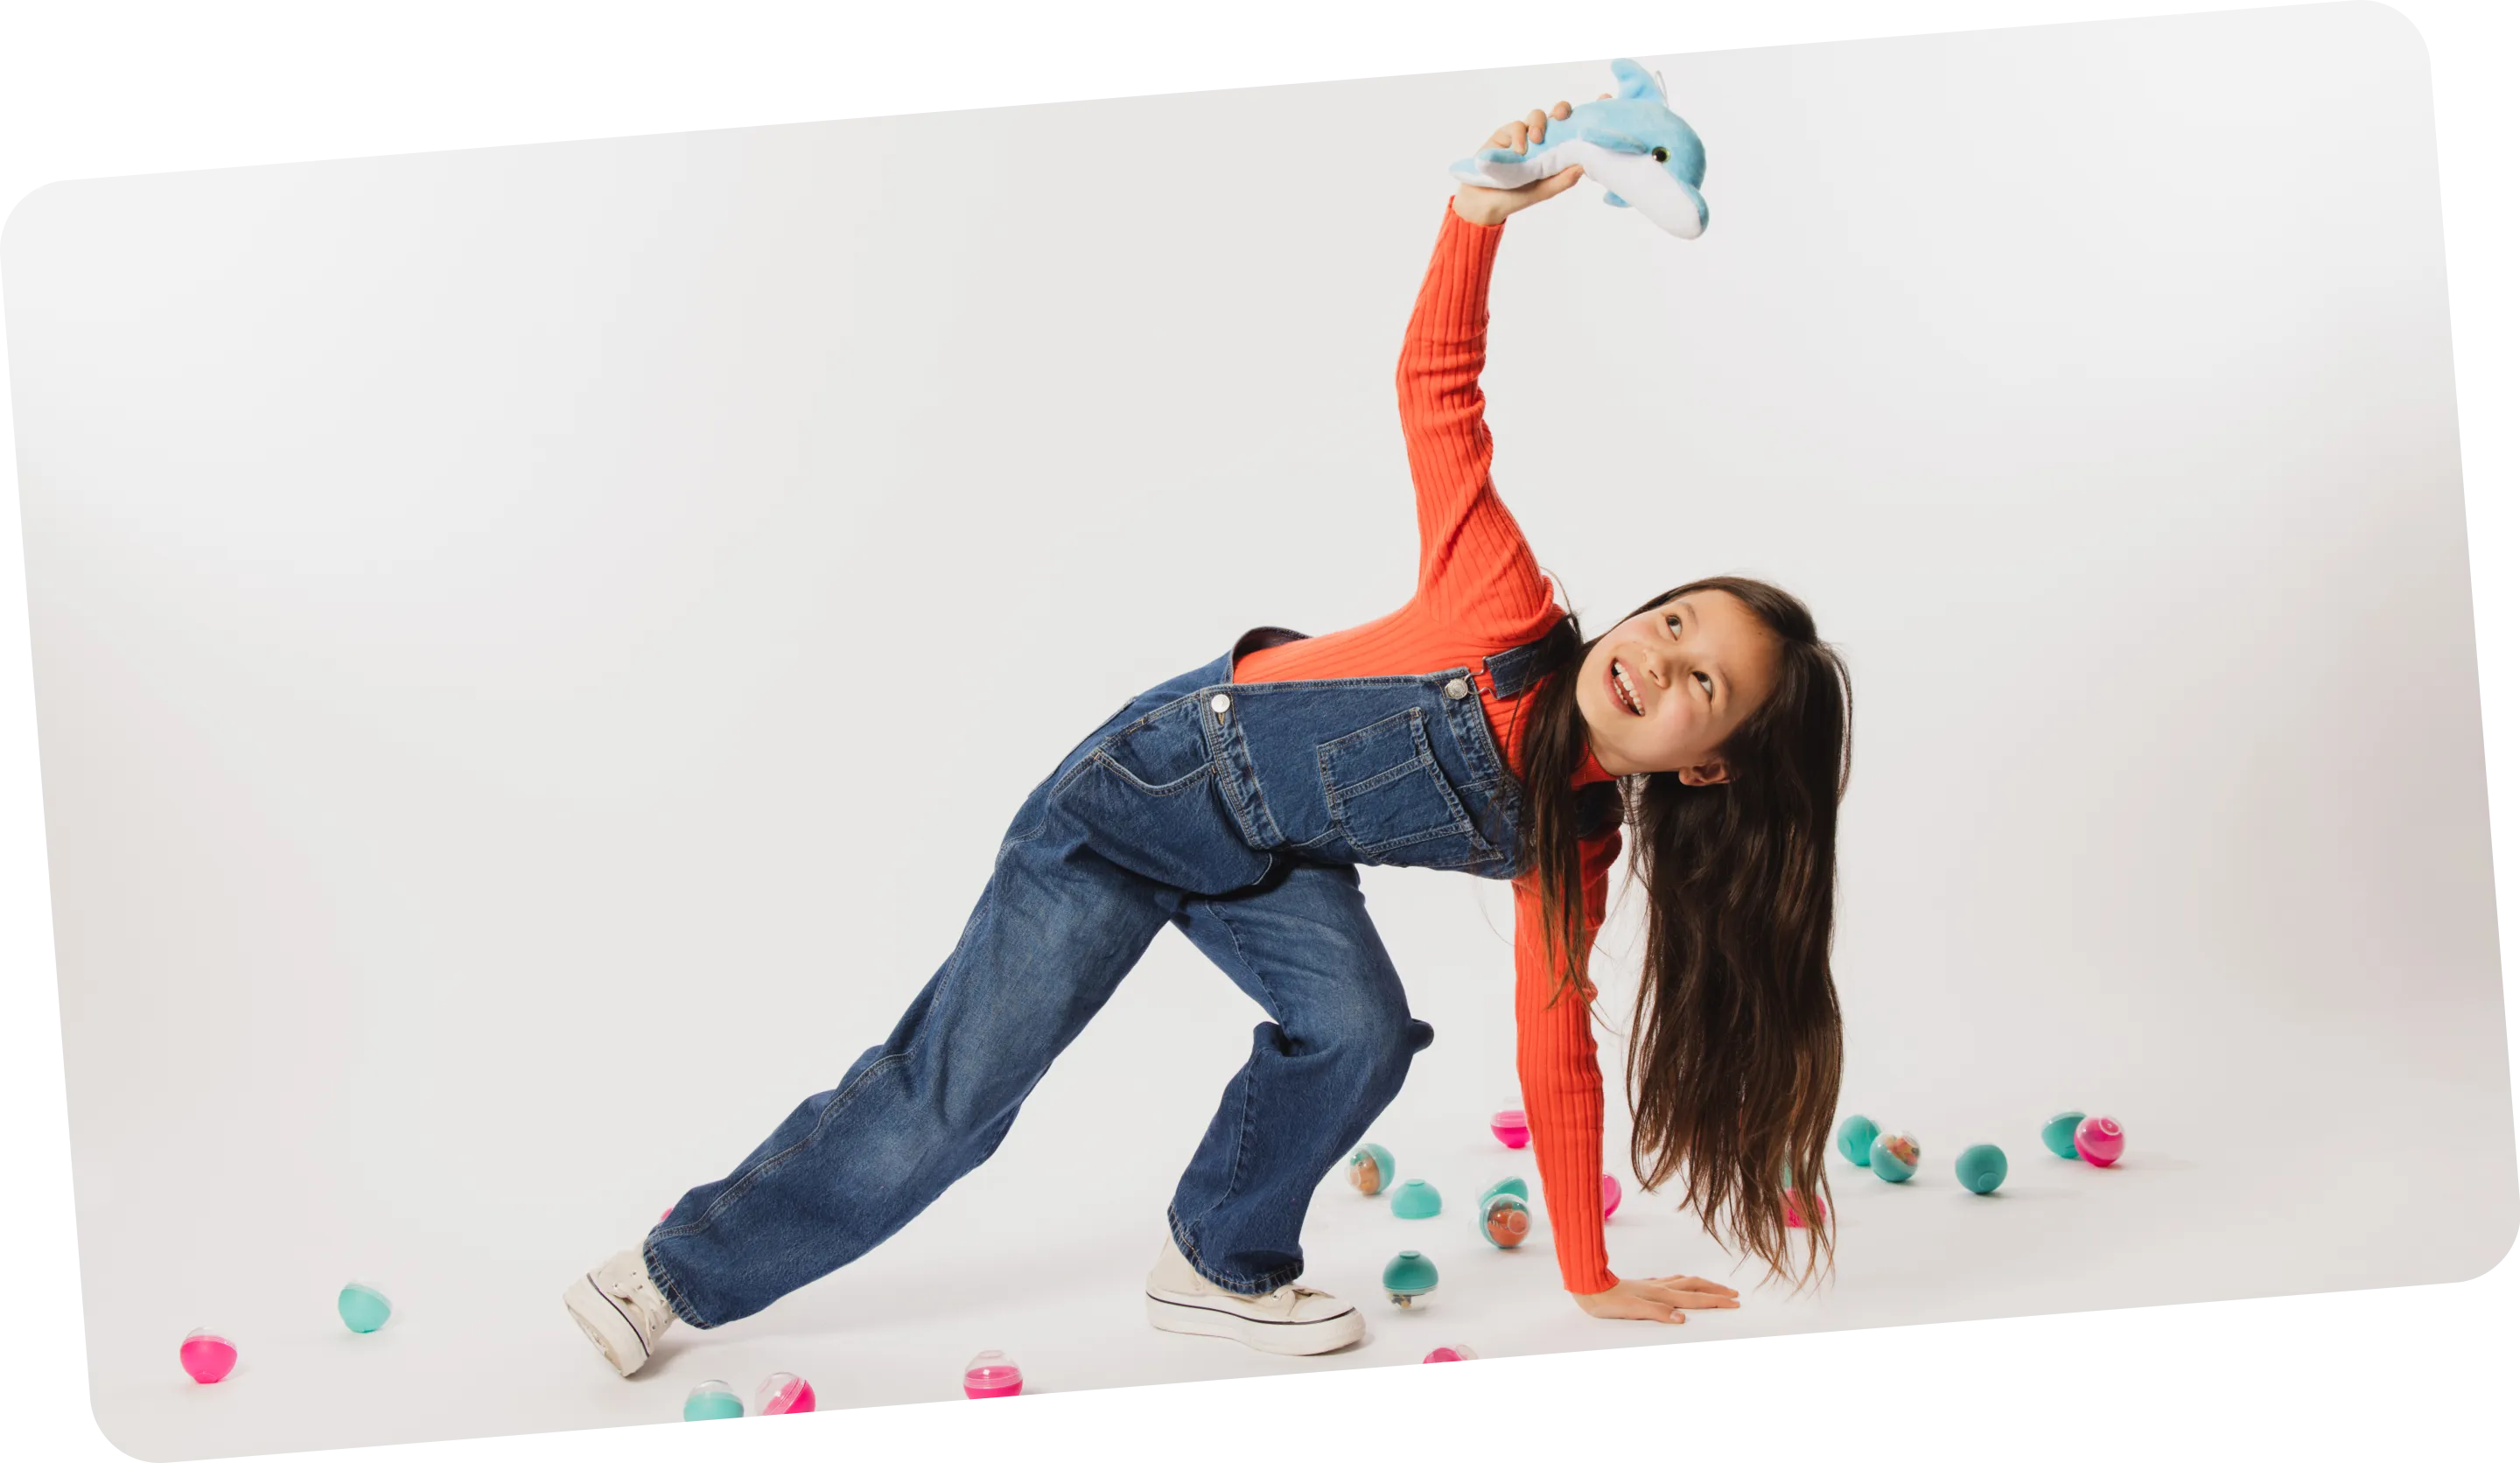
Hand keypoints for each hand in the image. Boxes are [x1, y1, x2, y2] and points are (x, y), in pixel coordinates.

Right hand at [1452, 93, 1612, 226]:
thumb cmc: (1517, 196)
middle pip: (1557, 113)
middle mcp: (1543, 138)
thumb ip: (1562, 180)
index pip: (1575, 127)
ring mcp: (1524, 135)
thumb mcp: (1544, 191)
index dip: (1588, 114)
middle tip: (1563, 118)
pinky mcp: (1504, 134)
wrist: (1486, 203)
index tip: (1603, 101)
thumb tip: (1584, 166)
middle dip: (1562, 110)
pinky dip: (1519, 135)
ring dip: (1539, 124)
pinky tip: (1519, 150)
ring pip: (1537, 115)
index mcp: (1557, 149)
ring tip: (1537, 140)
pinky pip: (1516, 125)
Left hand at [1571, 1272, 1741, 1322]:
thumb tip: (1682, 1318)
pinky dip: (1682, 1282)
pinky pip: (1671, 1281)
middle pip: (1696, 1286)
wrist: (1590, 1287)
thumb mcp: (1634, 1310)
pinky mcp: (1644, 1285)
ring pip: (1685, 1281)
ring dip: (1702, 1284)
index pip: (1696, 1299)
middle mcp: (1661, 1287)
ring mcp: (1653, 1285)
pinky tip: (1678, 1283)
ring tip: (1714, 1286)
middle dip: (1716, 1289)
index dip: (1717, 1301)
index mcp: (1662, 1295)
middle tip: (1733, 1293)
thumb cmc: (1609, 1301)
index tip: (1735, 1302)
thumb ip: (1659, 1313)